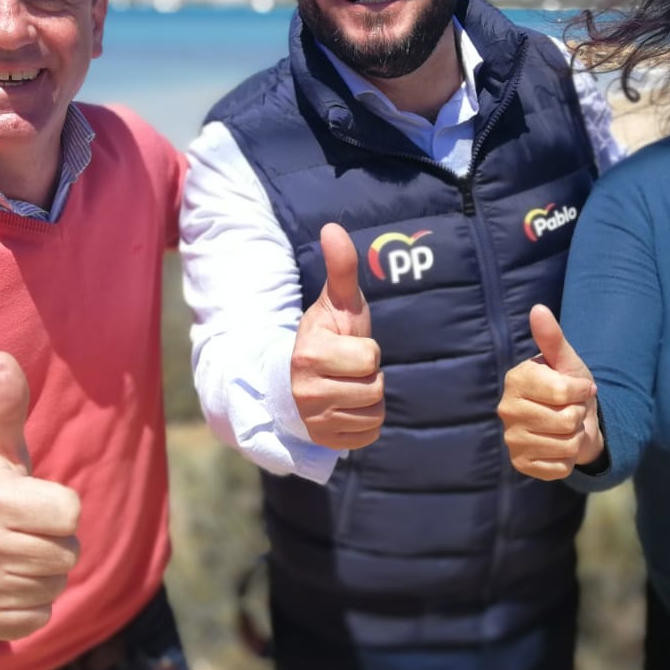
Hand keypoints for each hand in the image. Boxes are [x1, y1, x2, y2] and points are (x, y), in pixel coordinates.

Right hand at [0, 352, 81, 644]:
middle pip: (67, 554)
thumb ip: (7, 404)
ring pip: (53, 588)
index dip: (59, 509)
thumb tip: (1, 358)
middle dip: (53, 543)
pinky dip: (27, 606)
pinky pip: (36, 619)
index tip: (33, 503)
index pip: (70, 514)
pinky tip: (0, 584)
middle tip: (22, 532)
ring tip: (10, 556)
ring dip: (41, 574)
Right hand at [290, 223, 383, 450]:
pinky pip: (368, 436)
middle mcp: (306, 391)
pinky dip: (366, 422)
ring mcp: (314, 421)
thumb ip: (341, 267)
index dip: (367, 350)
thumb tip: (332, 227)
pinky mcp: (325, 442)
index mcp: (309, 354)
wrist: (296, 378)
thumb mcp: (336, 302)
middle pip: (374, 389)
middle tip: (349, 368)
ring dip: (370, 399)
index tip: (347, 346)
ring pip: (373, 414)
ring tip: (349, 385)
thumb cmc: (327, 335)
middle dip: (369, 375)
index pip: (369, 359)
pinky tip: (348, 407)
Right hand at [498, 305, 602, 480]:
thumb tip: (538, 309)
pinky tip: (558, 447)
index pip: (564, 392)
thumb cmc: (569, 386)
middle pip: (566, 421)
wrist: (573, 422)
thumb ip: (552, 337)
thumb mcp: (567, 361)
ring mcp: (511, 439)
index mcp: (516, 380)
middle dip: (578, 415)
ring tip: (566, 428)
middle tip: (571, 409)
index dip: (582, 391)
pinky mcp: (520, 464)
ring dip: (575, 438)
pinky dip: (567, 459)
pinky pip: (559, 467)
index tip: (581, 387)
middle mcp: (507, 409)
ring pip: (566, 446)